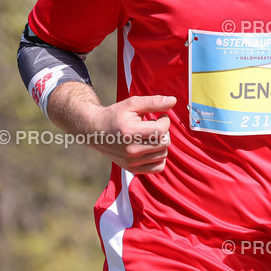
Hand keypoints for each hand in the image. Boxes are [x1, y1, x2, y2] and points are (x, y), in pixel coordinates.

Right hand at [48, 84, 174, 173]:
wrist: (96, 132)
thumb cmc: (115, 115)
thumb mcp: (132, 104)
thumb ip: (154, 102)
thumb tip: (173, 101)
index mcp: (130, 132)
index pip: (161, 130)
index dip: (165, 121)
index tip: (161, 116)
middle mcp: (131, 150)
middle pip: (164, 143)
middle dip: (164, 132)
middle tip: (155, 125)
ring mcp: (131, 161)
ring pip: (163, 154)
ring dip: (161, 143)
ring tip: (151, 135)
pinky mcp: (132, 168)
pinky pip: (158, 167)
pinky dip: (159, 157)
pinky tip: (151, 147)